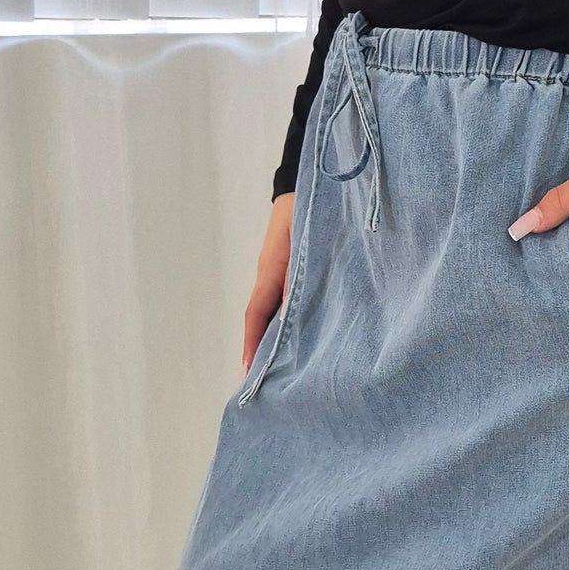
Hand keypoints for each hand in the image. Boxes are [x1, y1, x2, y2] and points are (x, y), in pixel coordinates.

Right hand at [243, 195, 294, 379]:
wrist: (319, 180)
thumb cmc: (307, 205)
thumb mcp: (302, 234)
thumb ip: (297, 270)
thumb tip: (289, 313)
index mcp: (271, 269)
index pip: (257, 314)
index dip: (252, 344)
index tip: (249, 375)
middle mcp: (274, 277)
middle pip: (265, 322)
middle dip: (264, 354)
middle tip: (267, 389)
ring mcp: (285, 275)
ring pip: (281, 315)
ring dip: (282, 342)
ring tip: (287, 375)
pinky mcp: (299, 272)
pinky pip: (295, 303)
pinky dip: (297, 324)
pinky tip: (310, 341)